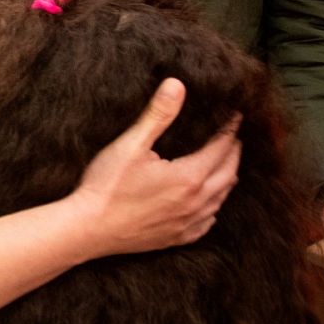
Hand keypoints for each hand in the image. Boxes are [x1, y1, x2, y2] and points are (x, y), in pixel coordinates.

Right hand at [67, 79, 241, 259]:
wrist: (88, 229)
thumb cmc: (107, 186)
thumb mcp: (131, 145)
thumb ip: (157, 115)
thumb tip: (177, 85)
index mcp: (189, 177)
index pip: (221, 148)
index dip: (230, 130)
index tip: (236, 117)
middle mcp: (195, 203)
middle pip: (228, 174)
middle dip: (234, 153)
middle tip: (235, 137)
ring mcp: (186, 224)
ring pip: (220, 200)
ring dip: (227, 180)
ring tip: (227, 165)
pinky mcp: (176, 238)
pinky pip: (206, 224)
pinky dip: (213, 209)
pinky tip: (209, 205)